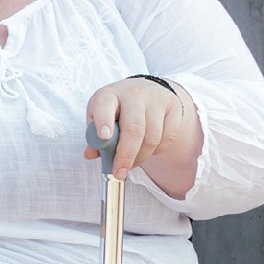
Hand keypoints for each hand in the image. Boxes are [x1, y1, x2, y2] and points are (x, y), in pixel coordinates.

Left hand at [84, 78, 199, 186]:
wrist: (146, 90)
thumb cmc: (117, 108)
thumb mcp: (99, 116)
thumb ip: (93, 136)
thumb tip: (90, 155)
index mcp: (109, 95)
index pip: (105, 106)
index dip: (103, 122)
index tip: (103, 137)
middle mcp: (133, 94)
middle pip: (134, 128)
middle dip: (126, 155)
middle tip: (119, 173)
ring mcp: (156, 99)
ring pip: (152, 137)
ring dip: (141, 158)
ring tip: (131, 164)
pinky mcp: (173, 106)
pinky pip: (168, 138)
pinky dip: (157, 151)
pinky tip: (147, 151)